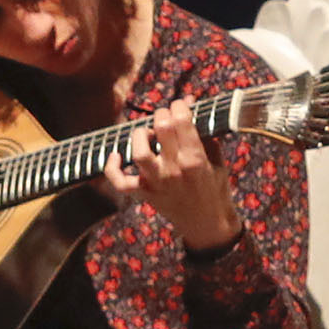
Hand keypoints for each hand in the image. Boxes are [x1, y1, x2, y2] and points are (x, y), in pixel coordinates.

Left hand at [100, 99, 240, 252]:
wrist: (207, 225)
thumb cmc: (214, 189)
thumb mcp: (216, 160)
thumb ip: (204, 132)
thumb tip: (191, 103)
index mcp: (195, 160)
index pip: (181, 121)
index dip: (179, 106)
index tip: (180, 105)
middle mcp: (174, 170)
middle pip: (161, 130)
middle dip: (162, 114)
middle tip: (165, 116)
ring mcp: (157, 184)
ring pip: (139, 153)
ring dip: (140, 136)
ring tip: (146, 134)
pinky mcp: (144, 195)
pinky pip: (121, 182)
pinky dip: (112, 168)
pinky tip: (116, 156)